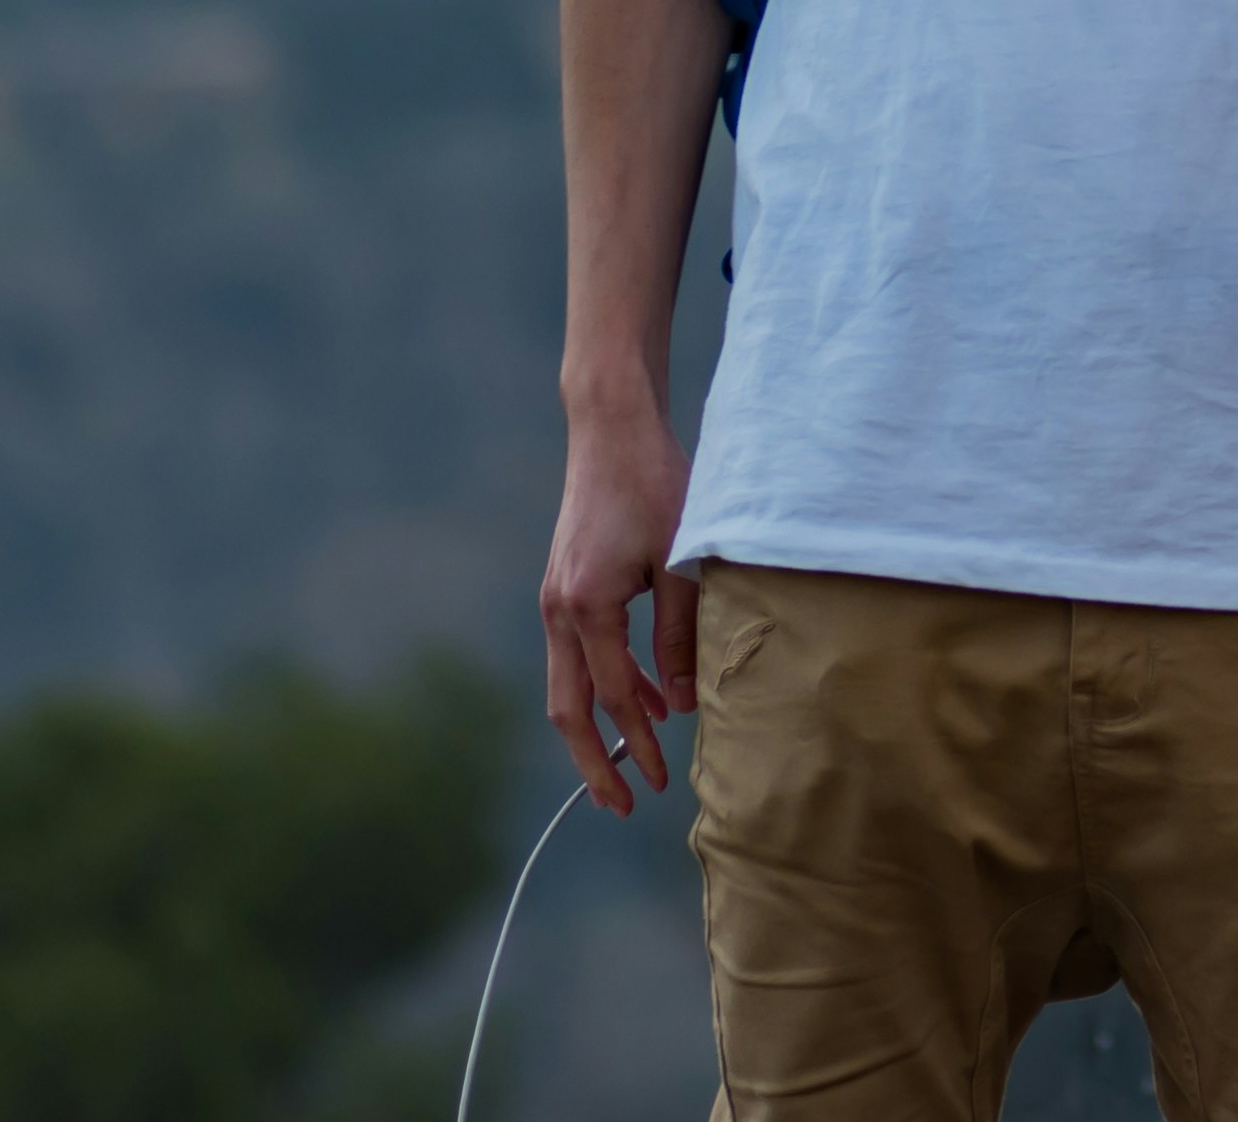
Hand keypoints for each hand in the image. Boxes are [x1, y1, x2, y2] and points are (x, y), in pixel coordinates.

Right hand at [539, 393, 700, 811]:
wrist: (612, 433)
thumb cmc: (656, 487)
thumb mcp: (681, 562)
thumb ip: (679, 633)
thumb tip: (678, 702)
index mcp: (586, 608)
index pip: (611, 698)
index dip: (635, 744)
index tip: (658, 781)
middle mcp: (558, 611)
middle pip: (567, 708)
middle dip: (593, 761)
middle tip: (622, 805)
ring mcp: (555, 600)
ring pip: (566, 685)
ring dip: (595, 727)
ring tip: (630, 763)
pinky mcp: (564, 587)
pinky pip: (576, 655)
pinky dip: (601, 684)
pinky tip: (638, 698)